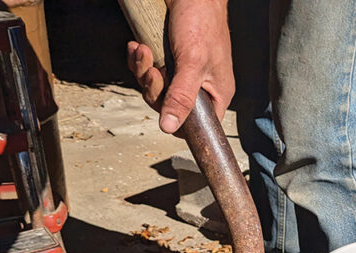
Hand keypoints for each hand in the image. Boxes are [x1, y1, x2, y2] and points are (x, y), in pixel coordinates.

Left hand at [126, 0, 233, 133]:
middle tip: (153, 71)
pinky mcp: (167, 60)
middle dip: (154, 88)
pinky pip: (147, 70)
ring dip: (143, 70)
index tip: (162, 107)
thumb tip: (169, 127)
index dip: (176, 120)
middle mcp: (199, 87)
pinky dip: (139, 59)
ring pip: (154, 88)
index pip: (196, 125)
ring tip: (144, 51)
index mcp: (216, 94)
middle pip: (168, 106)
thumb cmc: (202, 22)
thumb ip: (181, 97)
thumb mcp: (193, 64)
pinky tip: (139, 46)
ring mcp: (181, 73)